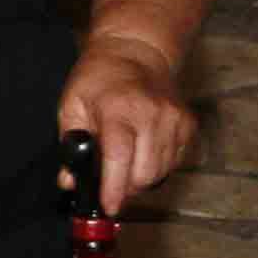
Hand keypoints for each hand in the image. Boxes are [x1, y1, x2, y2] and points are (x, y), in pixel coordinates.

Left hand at [59, 38, 194, 215]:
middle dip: (125, 187)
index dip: (114, 187)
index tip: (108, 206)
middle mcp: (152, 115)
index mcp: (118, 110)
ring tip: (124, 165)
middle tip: (109, 185)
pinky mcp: (188, 124)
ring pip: (161, 172)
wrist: (136, 52)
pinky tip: (142, 152)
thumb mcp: (71, 104)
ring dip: (141, 179)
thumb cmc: (98, 78)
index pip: (119, 156)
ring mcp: (174, 119)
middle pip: (144, 172)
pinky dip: (158, 166)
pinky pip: (175, 162)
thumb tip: (69, 181)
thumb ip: (68, 144)